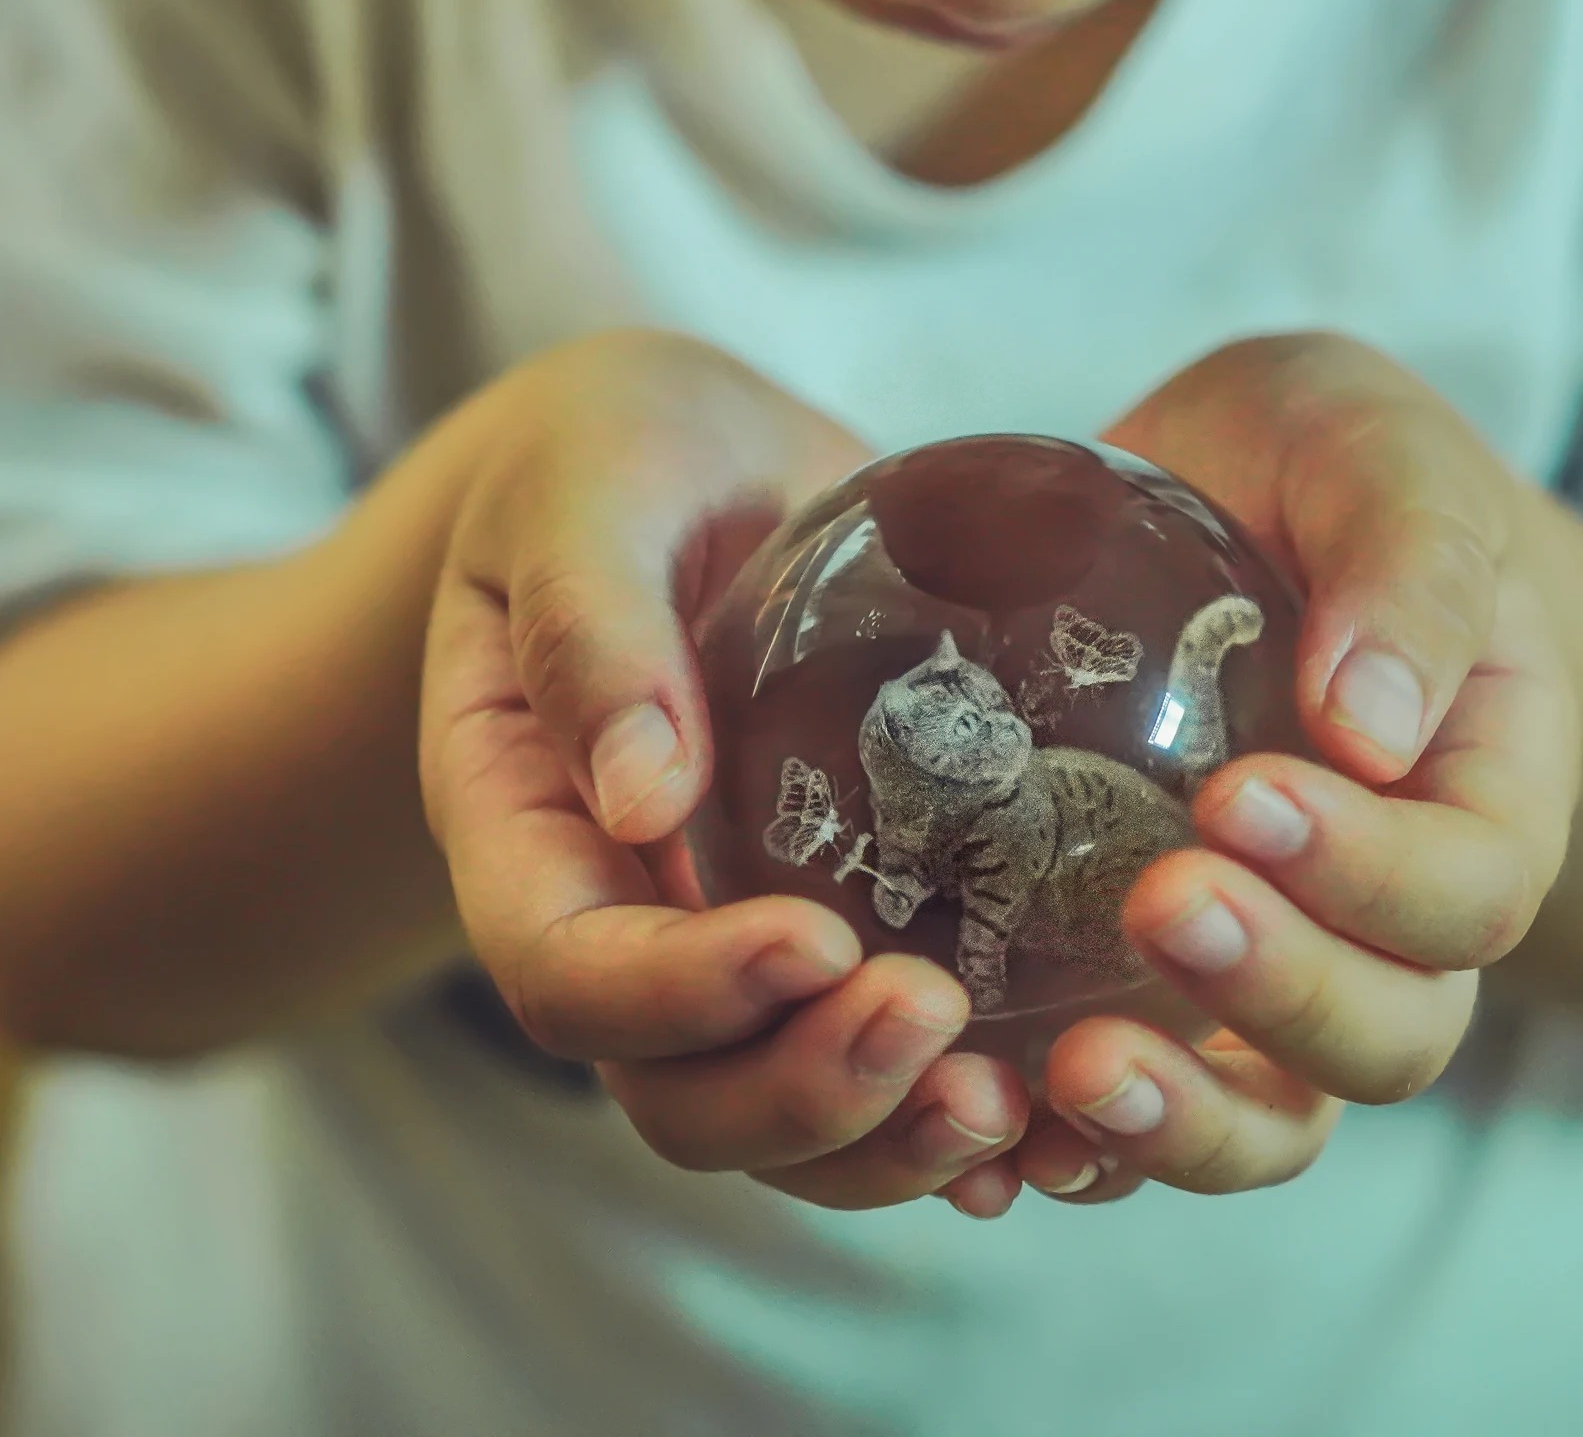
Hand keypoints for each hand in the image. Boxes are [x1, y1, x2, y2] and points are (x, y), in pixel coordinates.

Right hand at [418, 331, 1032, 1212]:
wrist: (687, 459)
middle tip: (942, 1021)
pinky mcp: (834, 911)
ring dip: (889, 1133)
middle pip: (678, 1088)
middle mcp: (620, 912)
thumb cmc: (611, 456)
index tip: (818, 942)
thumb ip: (592, 625)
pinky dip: (951, 1102)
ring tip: (1015, 1101)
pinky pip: (877, 1050)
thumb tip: (643, 798)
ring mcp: (726, 929)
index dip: (682, 995)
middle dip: (805, 1089)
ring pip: (781, 1110)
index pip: (567, 970)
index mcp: (524, 824)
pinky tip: (1052, 1109)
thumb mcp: (584, 491)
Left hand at [1010, 335, 1580, 1205]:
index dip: (1370, 876)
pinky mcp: (1155, 973)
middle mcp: (1397, 912)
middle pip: (1387, 1034)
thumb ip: (1406, 565)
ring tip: (1070, 1076)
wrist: (1242, 491)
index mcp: (1485, 793)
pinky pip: (1140, 1089)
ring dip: (1180, 1120)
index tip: (1242, 798)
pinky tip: (976, 1117)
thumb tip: (1371, 727)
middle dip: (1278, 994)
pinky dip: (1068, 1135)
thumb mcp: (1382, 456)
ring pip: (1271, 1111)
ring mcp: (1279, 956)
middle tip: (1158, 905)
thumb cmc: (1332, 462)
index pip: (1467, 890)